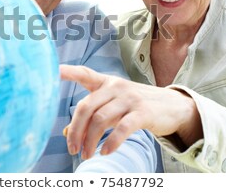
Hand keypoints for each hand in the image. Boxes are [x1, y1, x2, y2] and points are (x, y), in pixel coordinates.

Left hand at [60, 64, 202, 158]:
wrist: (172, 106)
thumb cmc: (134, 106)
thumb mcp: (112, 106)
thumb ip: (91, 115)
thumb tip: (67, 132)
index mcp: (105, 82)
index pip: (84, 73)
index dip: (68, 72)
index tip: (53, 70)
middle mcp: (116, 86)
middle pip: (86, 106)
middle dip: (76, 130)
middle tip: (72, 149)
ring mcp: (130, 98)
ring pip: (101, 120)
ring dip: (90, 141)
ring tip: (86, 155)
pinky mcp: (143, 112)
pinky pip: (122, 129)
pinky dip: (111, 143)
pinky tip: (104, 152)